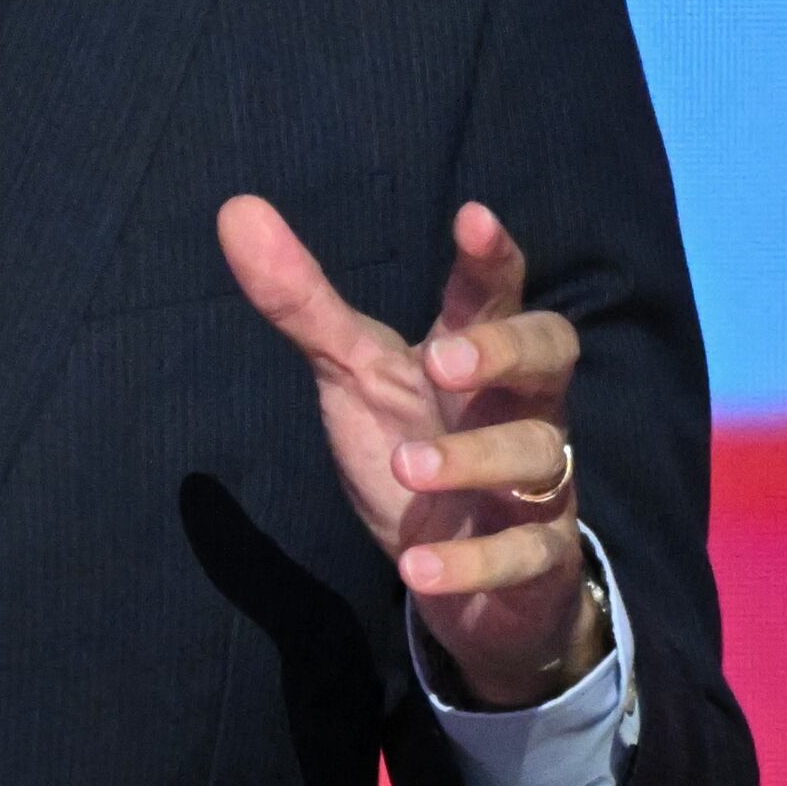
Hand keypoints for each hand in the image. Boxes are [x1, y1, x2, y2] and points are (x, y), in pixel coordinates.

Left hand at [219, 193, 605, 711]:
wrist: (465, 576)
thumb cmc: (413, 443)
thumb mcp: (353, 373)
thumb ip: (302, 302)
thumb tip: (236, 209)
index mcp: (473, 352)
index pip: (496, 292)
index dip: (492, 256)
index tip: (473, 216)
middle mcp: (519, 405)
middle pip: (550, 353)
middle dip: (504, 351)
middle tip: (442, 360)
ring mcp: (537, 482)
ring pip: (538, 455)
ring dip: (474, 459)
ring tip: (410, 468)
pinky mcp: (537, 556)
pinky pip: (526, 554)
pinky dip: (474, 562)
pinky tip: (419, 567)